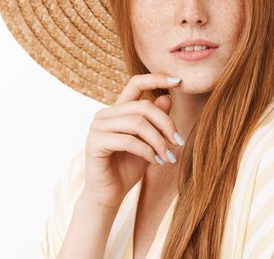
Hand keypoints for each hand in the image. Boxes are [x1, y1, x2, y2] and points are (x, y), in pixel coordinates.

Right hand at [81, 73, 183, 208]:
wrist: (110, 194)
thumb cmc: (129, 166)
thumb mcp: (150, 141)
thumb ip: (156, 121)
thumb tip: (167, 98)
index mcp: (119, 109)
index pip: (136, 83)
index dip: (157, 78)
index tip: (179, 81)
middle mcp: (105, 114)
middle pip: (143, 107)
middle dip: (166, 125)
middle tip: (179, 143)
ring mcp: (98, 127)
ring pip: (137, 123)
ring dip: (159, 142)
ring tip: (169, 157)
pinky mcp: (95, 143)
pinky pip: (128, 140)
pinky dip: (147, 151)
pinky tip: (155, 162)